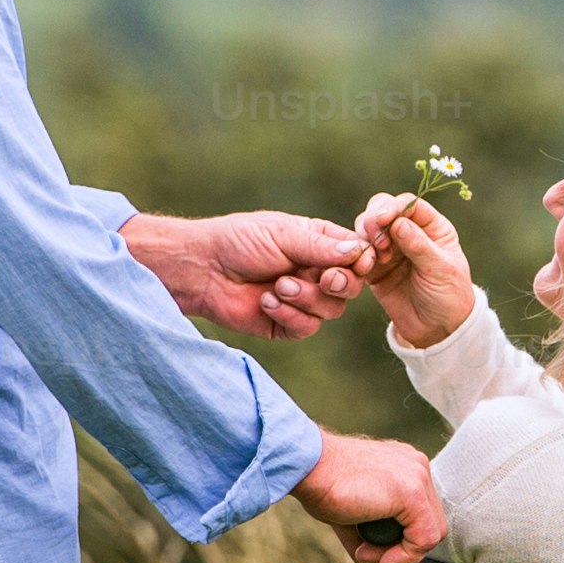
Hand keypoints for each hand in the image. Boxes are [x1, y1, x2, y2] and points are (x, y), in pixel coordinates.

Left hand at [124, 209, 363, 337]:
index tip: (358, 263)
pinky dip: (289, 316)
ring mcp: (302, 300)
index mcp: (318, 244)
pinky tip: (266, 302)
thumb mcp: (283, 235)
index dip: (361, 262)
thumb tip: (359, 251)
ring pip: (331, 310)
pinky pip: (307, 328)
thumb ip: (322, 246)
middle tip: (323, 279)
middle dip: (339, 284)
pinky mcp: (286, 324)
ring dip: (307, 299)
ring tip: (278, 287)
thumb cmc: (239, 242)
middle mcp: (314, 272)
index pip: (356, 255)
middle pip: (350, 287)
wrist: (202, 270)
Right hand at [291, 430, 444, 562]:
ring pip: (432, 533)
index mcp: (406, 467)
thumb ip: (370, 539)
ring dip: (402, 555)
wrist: (307, 468)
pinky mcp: (413, 492)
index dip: (402, 540)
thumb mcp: (353, 515)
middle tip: (368, 553)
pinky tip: (378, 555)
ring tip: (367, 552)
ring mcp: (418, 477)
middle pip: (432, 523)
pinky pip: (424, 538)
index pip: (422, 513)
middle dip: (403, 548)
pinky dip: (404, 555)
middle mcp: (417, 467)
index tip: (368, 548)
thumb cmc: (323, 484)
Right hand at [348, 190, 477, 350]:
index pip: (409, 205)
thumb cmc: (449, 296)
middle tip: (374, 237)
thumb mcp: (441, 270)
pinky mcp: (374, 268)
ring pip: (367, 229)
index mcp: (432, 227)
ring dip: (364, 236)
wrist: (438, 331)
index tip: (383, 219)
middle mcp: (408, 232)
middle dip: (374, 219)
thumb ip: (419, 245)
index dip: (393, 207)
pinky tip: (364, 266)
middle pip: (382, 209)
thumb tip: (398, 222)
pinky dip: (356, 255)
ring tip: (375, 257)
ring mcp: (389, 249)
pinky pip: (358, 253)